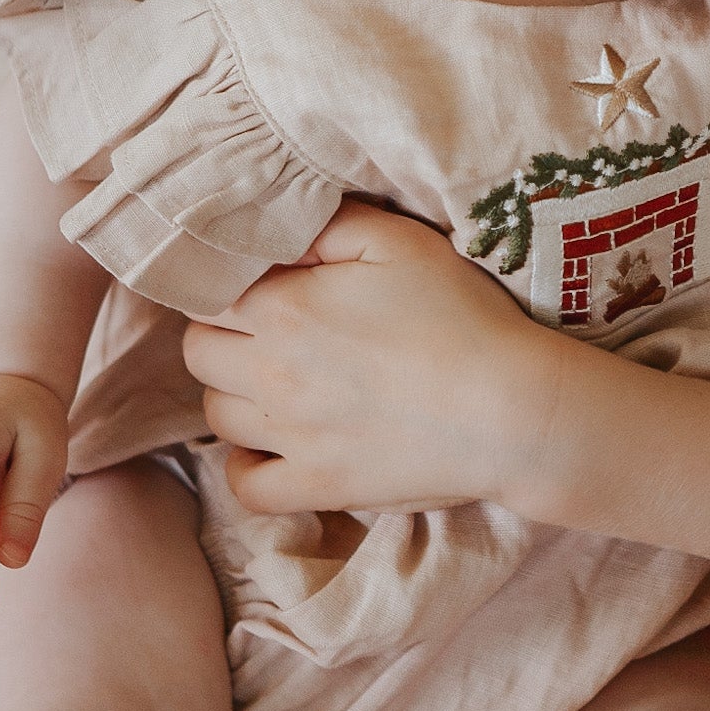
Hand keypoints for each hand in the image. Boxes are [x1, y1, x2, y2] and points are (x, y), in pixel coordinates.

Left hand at [182, 202, 556, 516]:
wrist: (510, 408)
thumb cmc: (462, 315)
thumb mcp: (400, 241)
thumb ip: (328, 223)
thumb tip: (277, 227)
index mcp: (284, 307)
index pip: (207, 292)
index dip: (229, 282)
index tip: (264, 282)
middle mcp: (271, 373)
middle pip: (199, 353)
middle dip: (225, 333)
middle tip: (269, 328)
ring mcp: (290, 437)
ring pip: (218, 415)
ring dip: (237, 394)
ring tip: (282, 380)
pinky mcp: (317, 486)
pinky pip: (246, 487)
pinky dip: (246, 467)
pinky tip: (272, 445)